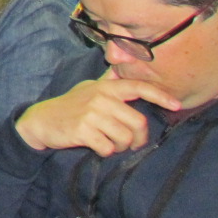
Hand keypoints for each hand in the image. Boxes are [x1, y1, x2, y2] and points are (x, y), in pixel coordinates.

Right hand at [15, 69, 180, 155]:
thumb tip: (126, 66)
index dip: (160, 95)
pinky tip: (95, 146)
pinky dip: (105, 152)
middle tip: (130, 143)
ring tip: (108, 143)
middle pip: (138, 122)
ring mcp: (91, 114)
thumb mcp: (89, 89)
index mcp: (105, 87)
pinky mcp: (82, 130)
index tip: (177, 105)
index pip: (138, 87)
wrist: (40, 121)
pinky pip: (108, 148)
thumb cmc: (69, 106)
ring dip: (119, 147)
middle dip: (137, 138)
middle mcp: (101, 98)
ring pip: (125, 138)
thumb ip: (110, 82)